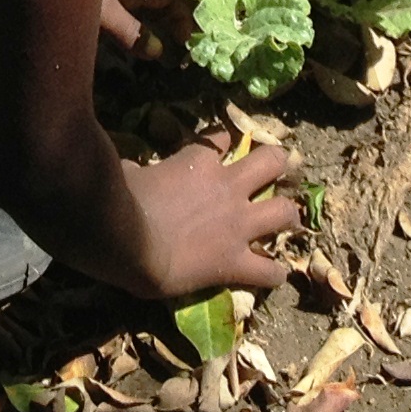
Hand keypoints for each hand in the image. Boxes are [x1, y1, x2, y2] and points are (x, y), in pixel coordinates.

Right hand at [115, 140, 300, 298]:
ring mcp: (238, 226)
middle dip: (277, 163)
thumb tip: (128, 168)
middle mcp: (228, 188)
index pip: (222, 138)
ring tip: (287, 220)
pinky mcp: (236, 262)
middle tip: (276, 171)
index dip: (223, 142)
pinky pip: (270, 271)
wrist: (130, 243)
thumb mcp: (130, 172)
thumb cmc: (123, 201)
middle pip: (272, 161)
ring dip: (287, 215)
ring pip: (284, 212)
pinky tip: (273, 274)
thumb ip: (139, 168)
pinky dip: (273, 273)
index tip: (221, 147)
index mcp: (199, 162)